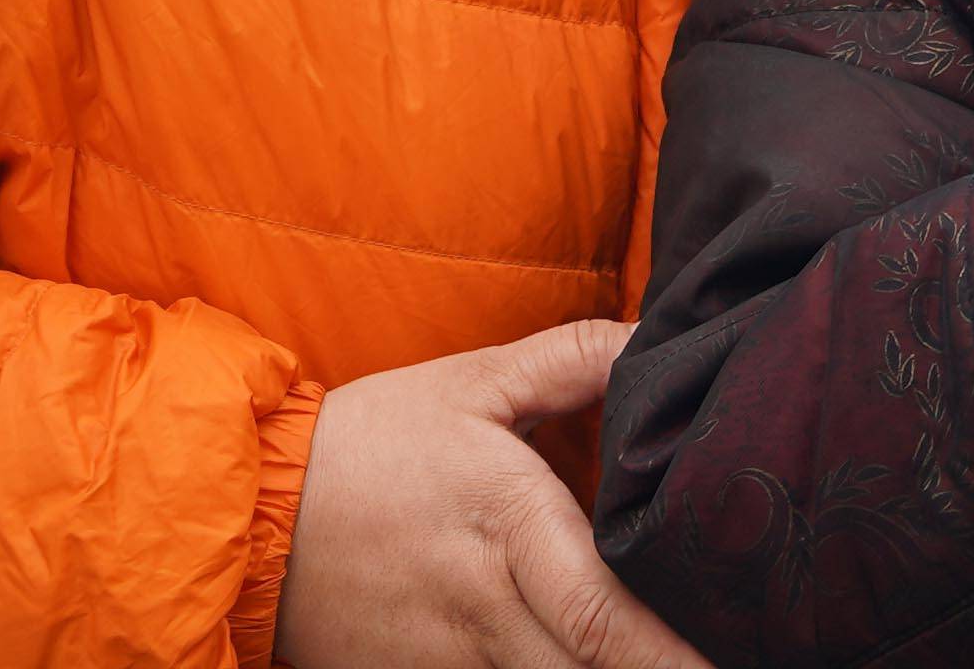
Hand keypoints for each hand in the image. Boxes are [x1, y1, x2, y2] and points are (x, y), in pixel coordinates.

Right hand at [278, 319, 712, 668]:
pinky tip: (573, 667)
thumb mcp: (475, 381)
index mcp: (508, 522)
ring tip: (663, 663)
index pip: (602, 614)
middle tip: (723, 665)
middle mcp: (484, 607)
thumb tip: (663, 337)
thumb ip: (578, 358)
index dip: (668, 658)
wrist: (250, 512)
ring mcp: (448, 664)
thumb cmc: (374, 442)